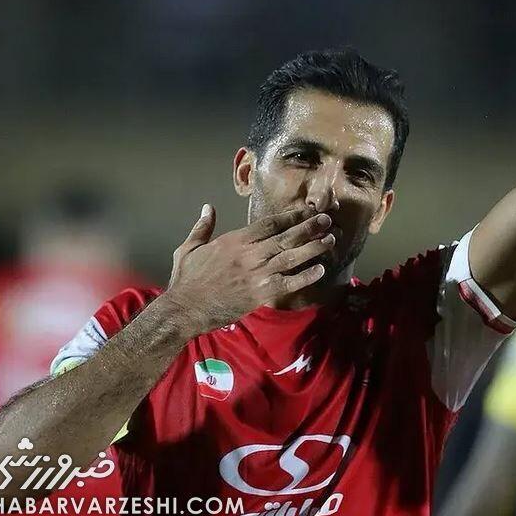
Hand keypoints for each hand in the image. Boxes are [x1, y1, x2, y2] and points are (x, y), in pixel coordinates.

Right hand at [163, 204, 333, 332]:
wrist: (185, 309)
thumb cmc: (186, 279)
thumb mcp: (190, 248)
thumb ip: (203, 227)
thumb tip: (208, 207)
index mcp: (235, 240)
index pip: (270, 223)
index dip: (291, 215)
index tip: (307, 210)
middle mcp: (250, 254)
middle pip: (286, 237)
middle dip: (309, 227)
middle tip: (327, 220)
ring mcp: (257, 274)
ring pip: (291, 257)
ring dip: (313, 248)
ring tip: (330, 240)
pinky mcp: (260, 294)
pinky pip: (288, 283)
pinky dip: (305, 277)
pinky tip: (320, 270)